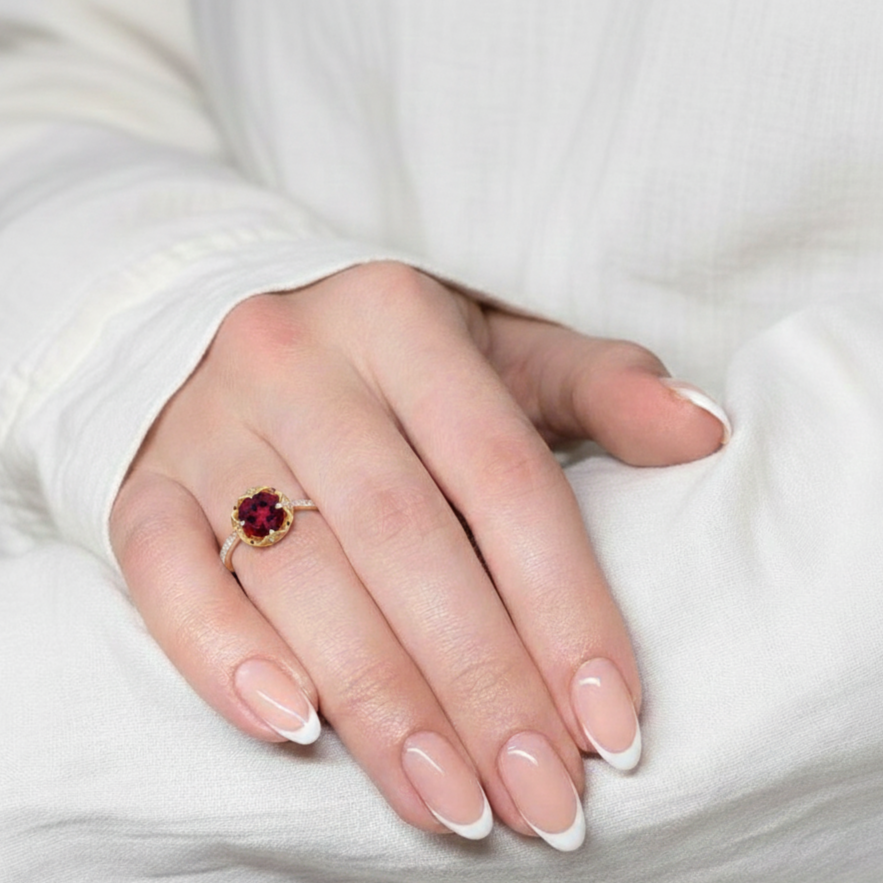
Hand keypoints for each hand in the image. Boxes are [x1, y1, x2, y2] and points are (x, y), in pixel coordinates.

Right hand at [110, 262, 726, 848]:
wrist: (262, 345)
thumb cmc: (402, 367)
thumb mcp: (505, 353)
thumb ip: (603, 386)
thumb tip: (704, 431)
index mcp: (398, 317)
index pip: (500, 474)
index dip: (563, 603)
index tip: (611, 723)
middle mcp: (294, 360)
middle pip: (402, 535)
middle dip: (478, 680)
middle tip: (537, 796)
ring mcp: (208, 424)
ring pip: (295, 571)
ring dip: (376, 699)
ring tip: (449, 801)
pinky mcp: (144, 486)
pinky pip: (164, 574)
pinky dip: (221, 655)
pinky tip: (294, 731)